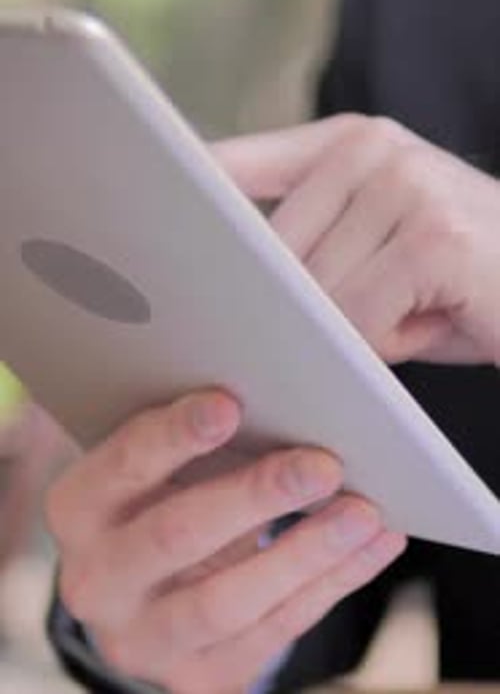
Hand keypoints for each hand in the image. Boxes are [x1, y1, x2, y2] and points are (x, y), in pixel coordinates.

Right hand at [46, 390, 404, 693]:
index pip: (124, 465)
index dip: (176, 435)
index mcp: (79, 508)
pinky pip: (273, 632)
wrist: (145, 589)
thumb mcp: (163, 462)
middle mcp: (97, 579)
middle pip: (177, 535)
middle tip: (323, 463)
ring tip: (365, 510)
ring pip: (227, 600)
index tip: (230, 404)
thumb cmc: (165, 494)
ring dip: (306, 552)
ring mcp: (144, 638)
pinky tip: (375, 542)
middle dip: (255, 496)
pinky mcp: (198, 676)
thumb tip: (289, 393)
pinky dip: (332, 583)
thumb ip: (204, 430)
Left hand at [215, 114, 499, 366]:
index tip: (138, 221)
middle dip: (308, 307)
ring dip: (359, 329)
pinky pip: (361, 319)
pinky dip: (390, 341)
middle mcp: (370, 150)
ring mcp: (404, 185)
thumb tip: (227, 282)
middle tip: (378, 304)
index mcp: (347, 141)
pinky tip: (436, 317)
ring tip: (418, 306)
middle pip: (273, 255)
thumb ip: (309, 241)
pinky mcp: (433, 237)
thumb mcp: (377, 240)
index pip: (237, 164)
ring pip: (317, 294)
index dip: (189, 200)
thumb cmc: (458, 274)